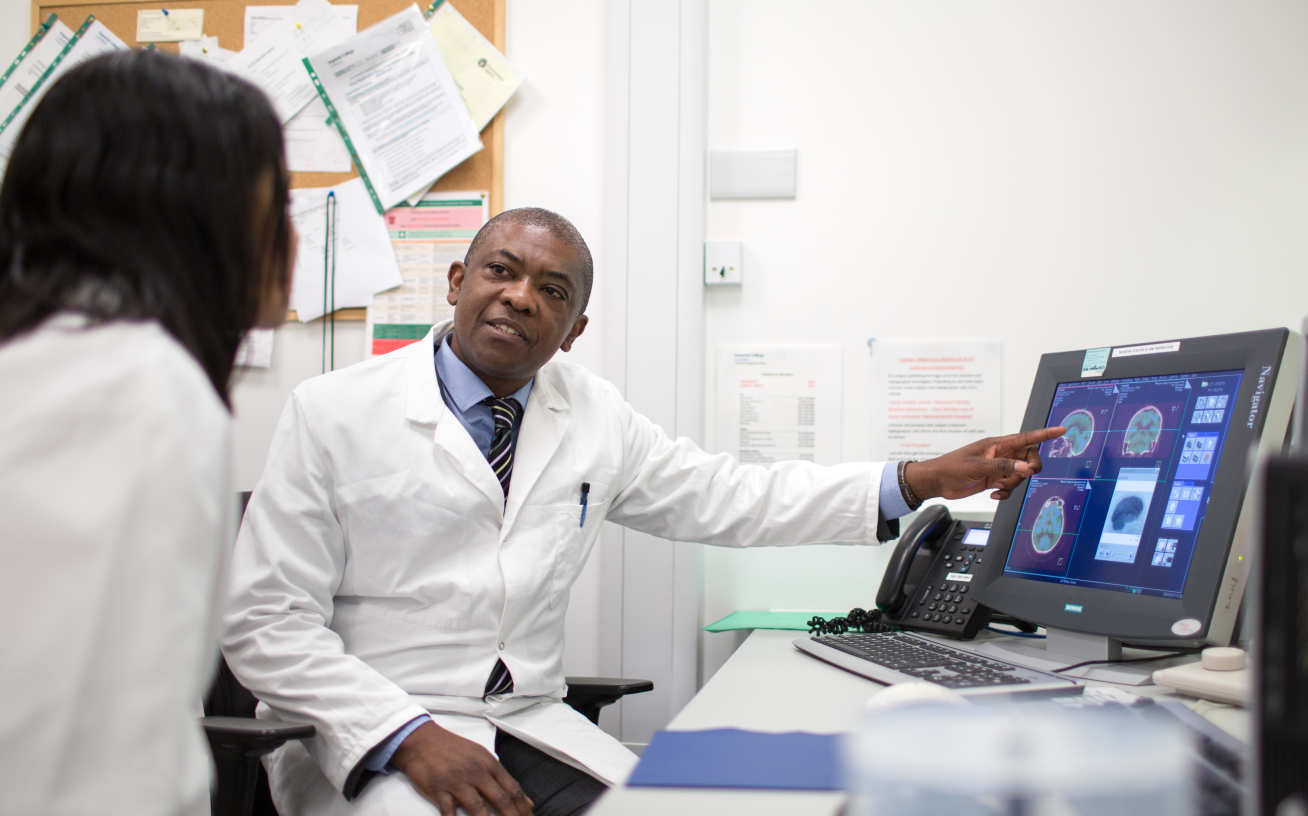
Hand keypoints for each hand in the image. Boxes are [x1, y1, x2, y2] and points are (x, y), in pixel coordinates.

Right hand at [390, 721, 532, 815]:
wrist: (422, 740)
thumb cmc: (451, 748)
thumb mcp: (481, 756)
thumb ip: (501, 777)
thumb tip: (525, 799)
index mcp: (488, 763)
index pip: (512, 788)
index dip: (523, 807)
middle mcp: (476, 772)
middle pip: (501, 799)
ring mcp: (457, 782)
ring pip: (478, 808)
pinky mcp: (439, 790)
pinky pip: (449, 812)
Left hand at [904, 426, 1065, 501]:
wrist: (937, 481)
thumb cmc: (951, 467)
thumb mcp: (977, 467)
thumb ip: (1003, 467)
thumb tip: (1026, 468)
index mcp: (997, 444)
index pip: (1026, 438)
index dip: (1045, 434)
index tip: (1061, 430)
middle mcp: (1000, 454)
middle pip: (1028, 458)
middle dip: (1029, 469)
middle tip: (1021, 475)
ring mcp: (998, 467)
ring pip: (1020, 474)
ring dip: (1014, 484)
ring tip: (997, 488)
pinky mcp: (993, 479)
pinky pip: (1010, 485)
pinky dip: (1006, 492)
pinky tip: (993, 494)